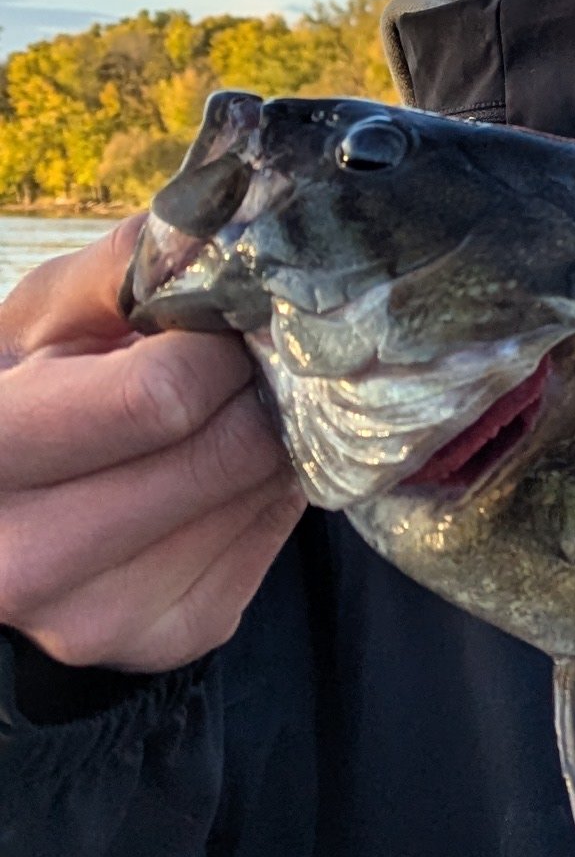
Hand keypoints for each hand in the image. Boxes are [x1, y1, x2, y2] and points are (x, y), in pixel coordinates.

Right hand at [0, 219, 301, 675]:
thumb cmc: (17, 393)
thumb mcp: (41, 315)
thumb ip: (127, 266)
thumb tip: (225, 216)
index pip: (161, 398)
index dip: (212, 346)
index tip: (216, 325)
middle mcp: (27, 559)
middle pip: (223, 453)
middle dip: (252, 388)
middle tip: (245, 361)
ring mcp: (95, 617)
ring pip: (255, 498)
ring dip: (268, 440)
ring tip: (231, 408)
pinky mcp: (160, 639)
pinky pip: (263, 547)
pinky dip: (264, 495)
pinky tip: (223, 467)